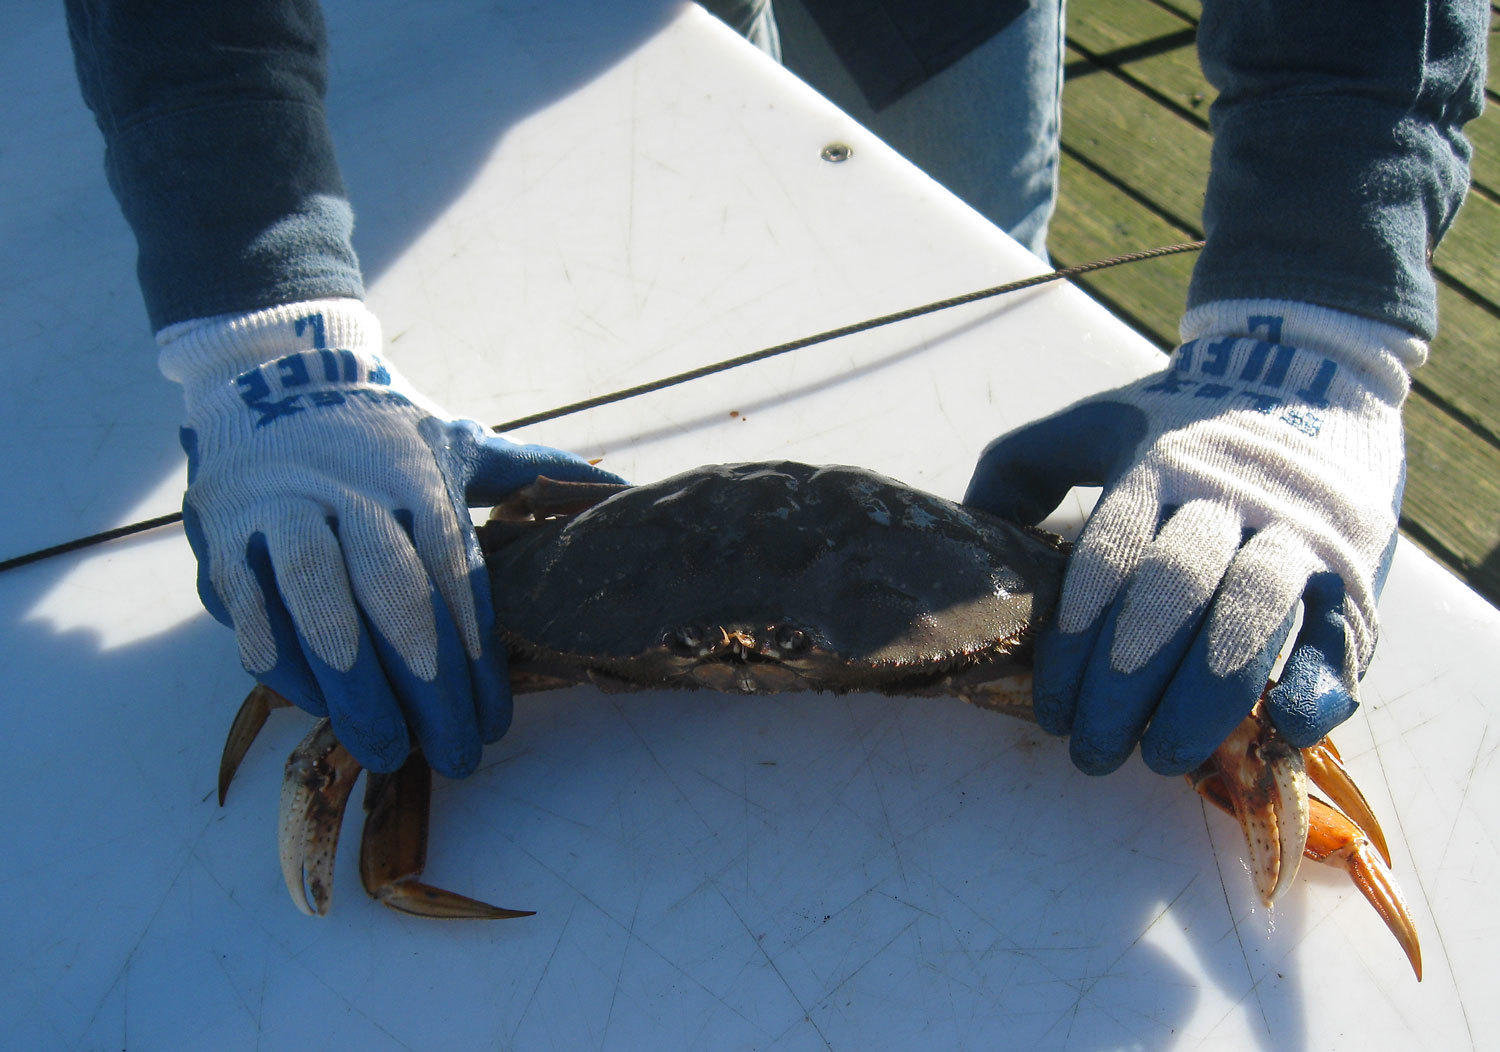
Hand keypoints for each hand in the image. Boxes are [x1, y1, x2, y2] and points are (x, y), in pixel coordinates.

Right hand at [161, 299, 622, 777]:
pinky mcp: (225, 541)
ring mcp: (282, 518)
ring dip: (353, 694)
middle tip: (453, 757)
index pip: (456, 584)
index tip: (494, 724)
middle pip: (394, 606)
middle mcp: (351, 499)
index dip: (477, 663)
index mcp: (417, 484)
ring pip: (318, 615)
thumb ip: (530, 474)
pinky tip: (317, 709)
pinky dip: (284, 670)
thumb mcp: (458, 444)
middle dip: (426, 692)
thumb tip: (619, 491)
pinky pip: (252, 618)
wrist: (274, 382)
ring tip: (386, 751)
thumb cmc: (382, 437)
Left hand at [964, 300, 1422, 774]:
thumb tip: (967, 524)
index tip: (1052, 710)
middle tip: (1094, 751)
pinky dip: (1313, 688)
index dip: (1074, 645)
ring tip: (1163, 757)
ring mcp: (1298, 531)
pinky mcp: (1353, 566)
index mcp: (1157, 466)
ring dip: (1205, 701)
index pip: (1107, 560)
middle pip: (1173, 594)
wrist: (1311, 370)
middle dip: (1127, 686)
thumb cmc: (1182, 420)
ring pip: (1252, 618)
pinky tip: (1275, 732)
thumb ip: (1025, 465)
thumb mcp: (1098, 424)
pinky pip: (1340, 635)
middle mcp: (1228, 497)